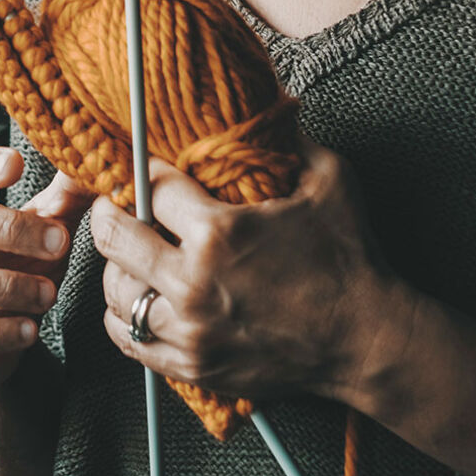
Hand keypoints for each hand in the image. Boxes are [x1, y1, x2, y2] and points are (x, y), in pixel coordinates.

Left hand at [92, 140, 415, 401]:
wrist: (366, 340)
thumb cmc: (350, 259)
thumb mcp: (330, 182)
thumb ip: (293, 142)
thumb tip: (272, 110)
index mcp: (220, 232)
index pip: (150, 187)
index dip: (142, 169)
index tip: (143, 165)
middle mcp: (194, 282)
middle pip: (113, 237)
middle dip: (109, 211)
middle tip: (115, 202)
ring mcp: (190, 329)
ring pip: (115, 291)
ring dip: (116, 265)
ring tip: (128, 251)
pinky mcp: (193, 365)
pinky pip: (129, 338)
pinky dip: (122, 316)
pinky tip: (134, 298)